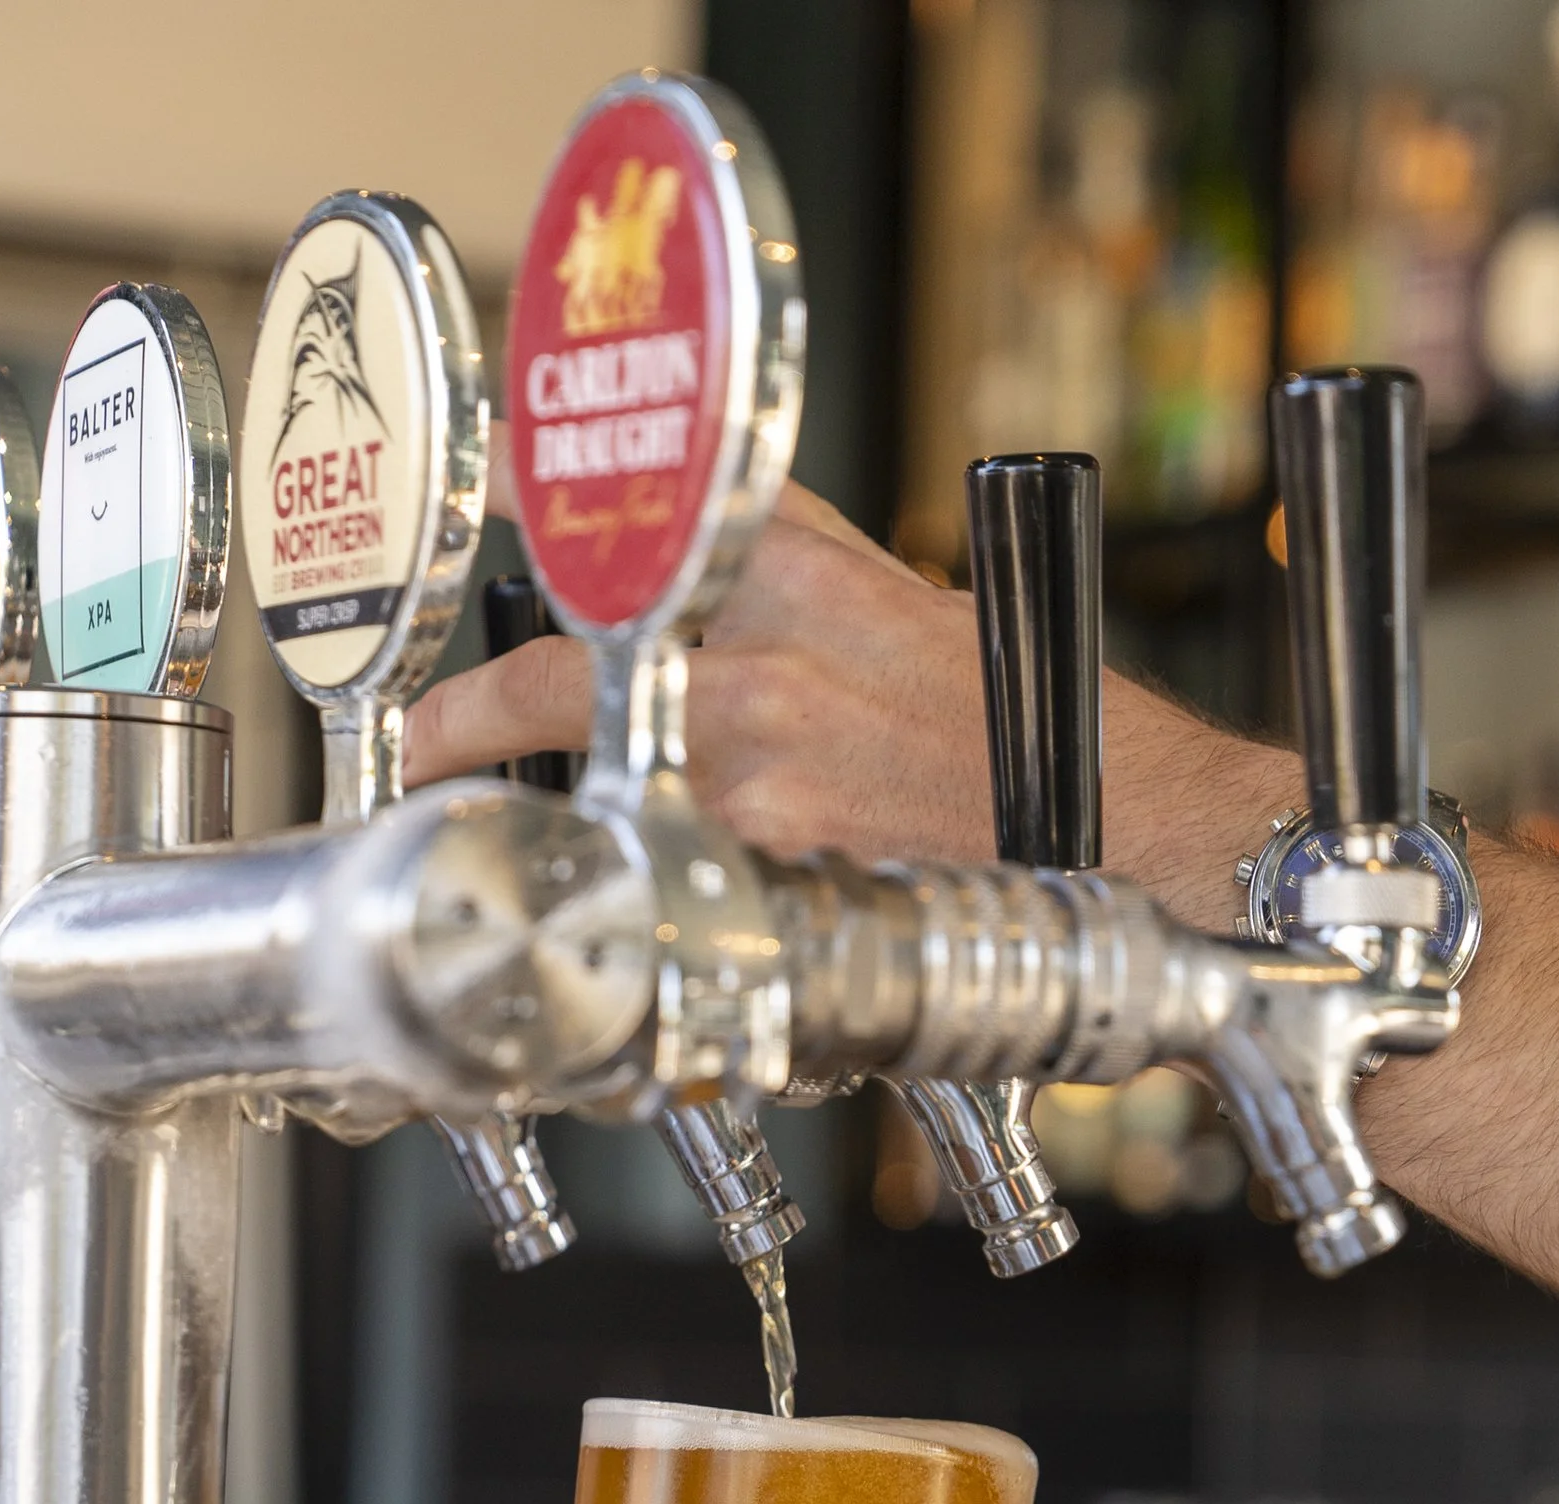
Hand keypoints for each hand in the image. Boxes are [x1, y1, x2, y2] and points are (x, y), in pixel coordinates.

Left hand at [403, 435, 1292, 929]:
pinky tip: (687, 947)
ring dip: (586, 838)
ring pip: (608, 803)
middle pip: (552, 676)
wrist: (1131, 829)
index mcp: (794, 573)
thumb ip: (797, 587)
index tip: (457, 509)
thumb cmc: (1036, 732)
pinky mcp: (771, 876)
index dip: (515, 501)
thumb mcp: (908, 609)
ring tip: (573, 868)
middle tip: (426, 747)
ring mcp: (753, 776)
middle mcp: (755, 660)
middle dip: (465, 721)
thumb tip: (704, 584)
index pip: (612, 510)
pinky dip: (675, 921)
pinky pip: (682, 897)